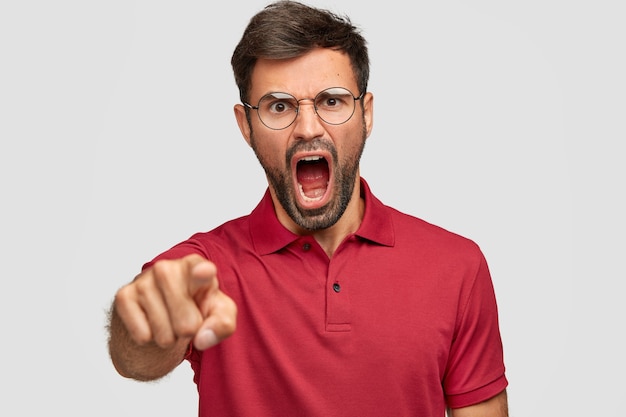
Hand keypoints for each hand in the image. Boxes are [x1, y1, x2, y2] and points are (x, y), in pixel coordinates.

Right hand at [114, 254, 236, 350]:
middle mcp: (168, 268)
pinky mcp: (124, 296)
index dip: (203, 273)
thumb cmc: (196, 306)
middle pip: (187, 323)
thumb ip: (223, 324)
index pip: (200, 269)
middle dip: (189, 332)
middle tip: (187, 320)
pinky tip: (150, 322)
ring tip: (169, 321)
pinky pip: (143, 335)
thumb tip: (202, 339)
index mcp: (195, 267)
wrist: (161, 311)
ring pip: (163, 333)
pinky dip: (149, 338)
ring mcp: (143, 280)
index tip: (205, 272)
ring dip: (169, 337)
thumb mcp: (219, 313)